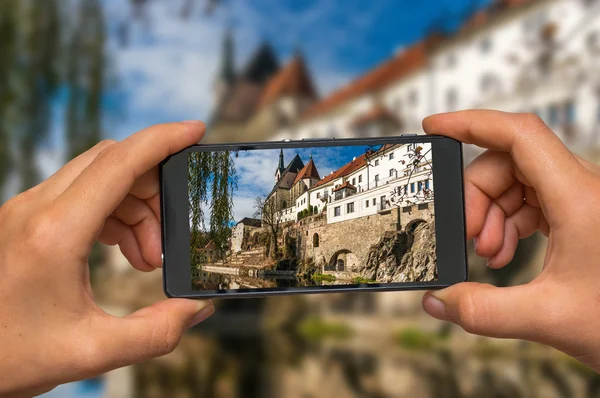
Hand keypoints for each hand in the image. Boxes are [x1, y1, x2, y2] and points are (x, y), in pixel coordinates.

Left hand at [0, 122, 213, 396]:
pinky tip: (123, 251)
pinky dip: (114, 215)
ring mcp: (27, 210)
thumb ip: (156, 333)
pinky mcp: (27, 219)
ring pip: (99, 178)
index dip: (162, 140)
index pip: (119, 162)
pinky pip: (82, 196)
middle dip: (154, 188)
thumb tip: (198, 309)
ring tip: (147, 257)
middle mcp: (37, 209)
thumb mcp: (92, 352)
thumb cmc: (12, 354)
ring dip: (135, 207)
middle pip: (112, 163)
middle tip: (169, 237)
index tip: (195, 130)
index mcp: (55, 232)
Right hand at [421, 110, 599, 371]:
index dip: (471, 123)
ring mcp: (580, 198)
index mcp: (579, 199)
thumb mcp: (549, 319)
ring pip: (516, 181)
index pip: (519, 135)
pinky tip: (503, 253)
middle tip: (467, 235)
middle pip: (508, 162)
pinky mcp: (577, 212)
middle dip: (476, 196)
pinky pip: (530, 200)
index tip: (435, 127)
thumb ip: (484, 311)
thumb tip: (439, 300)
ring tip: (489, 253)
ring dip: (491, 213)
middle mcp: (582, 188)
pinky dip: (507, 222)